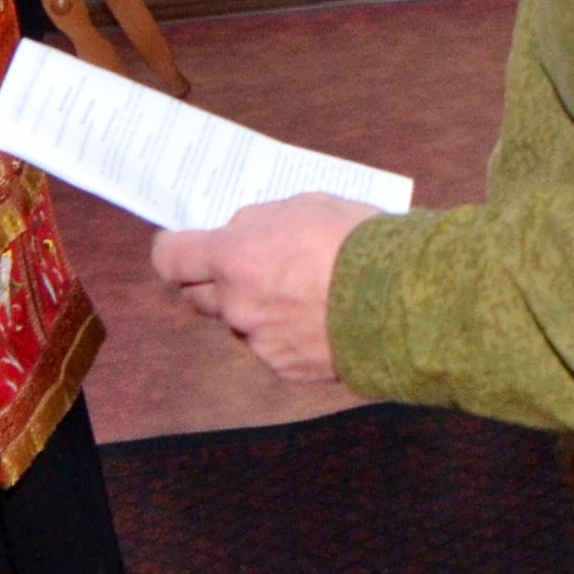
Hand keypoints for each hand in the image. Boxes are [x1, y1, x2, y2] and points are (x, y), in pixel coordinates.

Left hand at [149, 192, 375, 387]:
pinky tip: (322, 321)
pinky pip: (273, 349)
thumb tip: (243, 235)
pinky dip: (289, 337)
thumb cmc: (355, 239)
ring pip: (240, 324)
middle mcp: (235, 302)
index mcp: (232, 256)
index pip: (170, 258)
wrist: (402, 297)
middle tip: (246, 270)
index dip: (173, 251)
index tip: (182, 248)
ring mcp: (259, 340)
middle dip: (213, 283)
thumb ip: (261, 223)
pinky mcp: (286, 367)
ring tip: (302, 295)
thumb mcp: (303, 206)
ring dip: (256, 311)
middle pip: (197, 297)